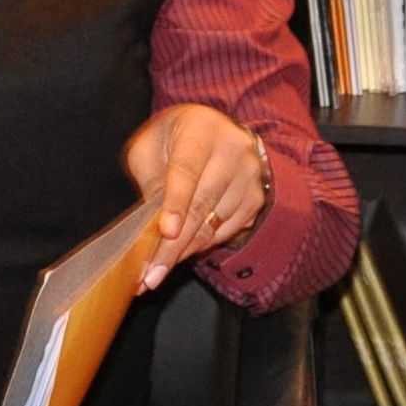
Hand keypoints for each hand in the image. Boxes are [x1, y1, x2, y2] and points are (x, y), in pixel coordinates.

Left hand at [124, 102, 272, 289]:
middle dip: (172, 245)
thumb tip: (154, 225)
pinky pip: (226, 232)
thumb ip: (149, 180)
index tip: (166, 232)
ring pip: (213, 225)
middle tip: (149, 275)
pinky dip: (201, 246)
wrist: (214, 132)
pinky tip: (181, 252)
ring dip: (183, 252)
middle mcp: (233, 149)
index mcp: (201, 129)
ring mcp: (250, 175)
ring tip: (156, 271)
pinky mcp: (256, 197)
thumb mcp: (150, 148)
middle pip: (201, 205)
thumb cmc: (173, 141)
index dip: (176, 203)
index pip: (187, 171)